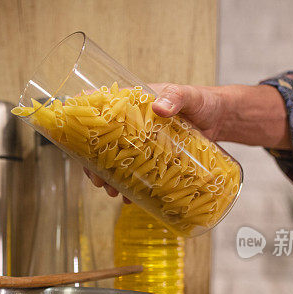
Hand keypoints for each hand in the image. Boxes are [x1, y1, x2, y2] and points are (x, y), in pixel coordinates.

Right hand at [83, 83, 225, 200]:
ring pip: (114, 161)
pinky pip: (135, 173)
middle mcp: (132, 124)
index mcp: (134, 103)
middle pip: (101, 142)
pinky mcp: (154, 159)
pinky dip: (129, 186)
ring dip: (108, 178)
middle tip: (96, 180)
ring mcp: (141, 143)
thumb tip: (160, 107)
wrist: (221, 119)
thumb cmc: (203, 101)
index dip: (82, 118)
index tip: (71, 133)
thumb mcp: (189, 95)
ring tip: (113, 192)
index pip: (100, 106)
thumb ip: (176, 97)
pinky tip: (130, 197)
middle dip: (93, 163)